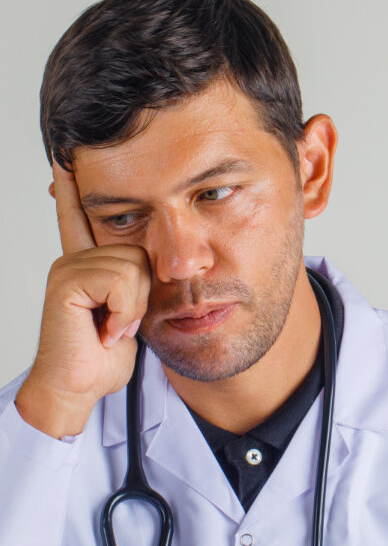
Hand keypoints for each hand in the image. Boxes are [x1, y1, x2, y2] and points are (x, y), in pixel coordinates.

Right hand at [15, 159, 150, 436]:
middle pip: (137, 250)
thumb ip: (136, 285)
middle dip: (142, 294)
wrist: (78, 388)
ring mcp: (67, 268)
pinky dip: (123, 311)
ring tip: (111, 328)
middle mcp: (74, 260)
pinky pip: (120, 280)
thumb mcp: (130, 314)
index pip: (81, 216)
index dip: (75, 187)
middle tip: (119, 323)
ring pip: (132, 266)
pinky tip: (105, 330)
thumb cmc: (101, 358)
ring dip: (133, 307)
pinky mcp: (66, 282)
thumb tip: (162, 266)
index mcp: (87, 264)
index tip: (68, 157)